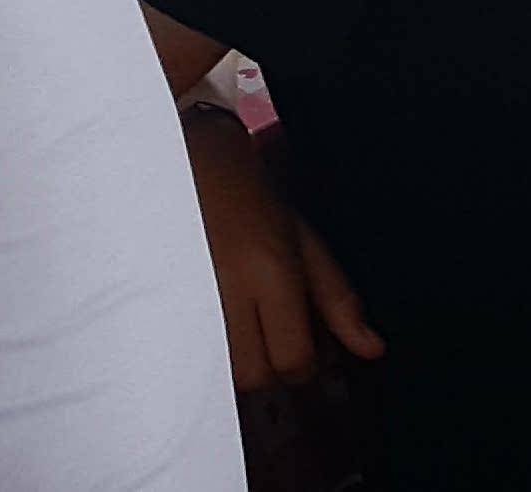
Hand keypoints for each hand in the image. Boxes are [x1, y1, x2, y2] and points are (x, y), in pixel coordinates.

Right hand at [182, 108, 378, 389]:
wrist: (187, 155)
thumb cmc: (251, 194)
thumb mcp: (305, 238)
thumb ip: (337, 298)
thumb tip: (372, 349)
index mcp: (271, 270)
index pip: (294, 359)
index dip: (306, 362)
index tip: (305, 344)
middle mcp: (228, 289)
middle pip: (256, 376)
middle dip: (271, 366)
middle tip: (273, 333)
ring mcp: (188, 297)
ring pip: (221, 373)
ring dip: (238, 362)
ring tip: (243, 325)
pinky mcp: (159, 299)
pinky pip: (188, 353)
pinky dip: (207, 353)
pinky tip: (215, 322)